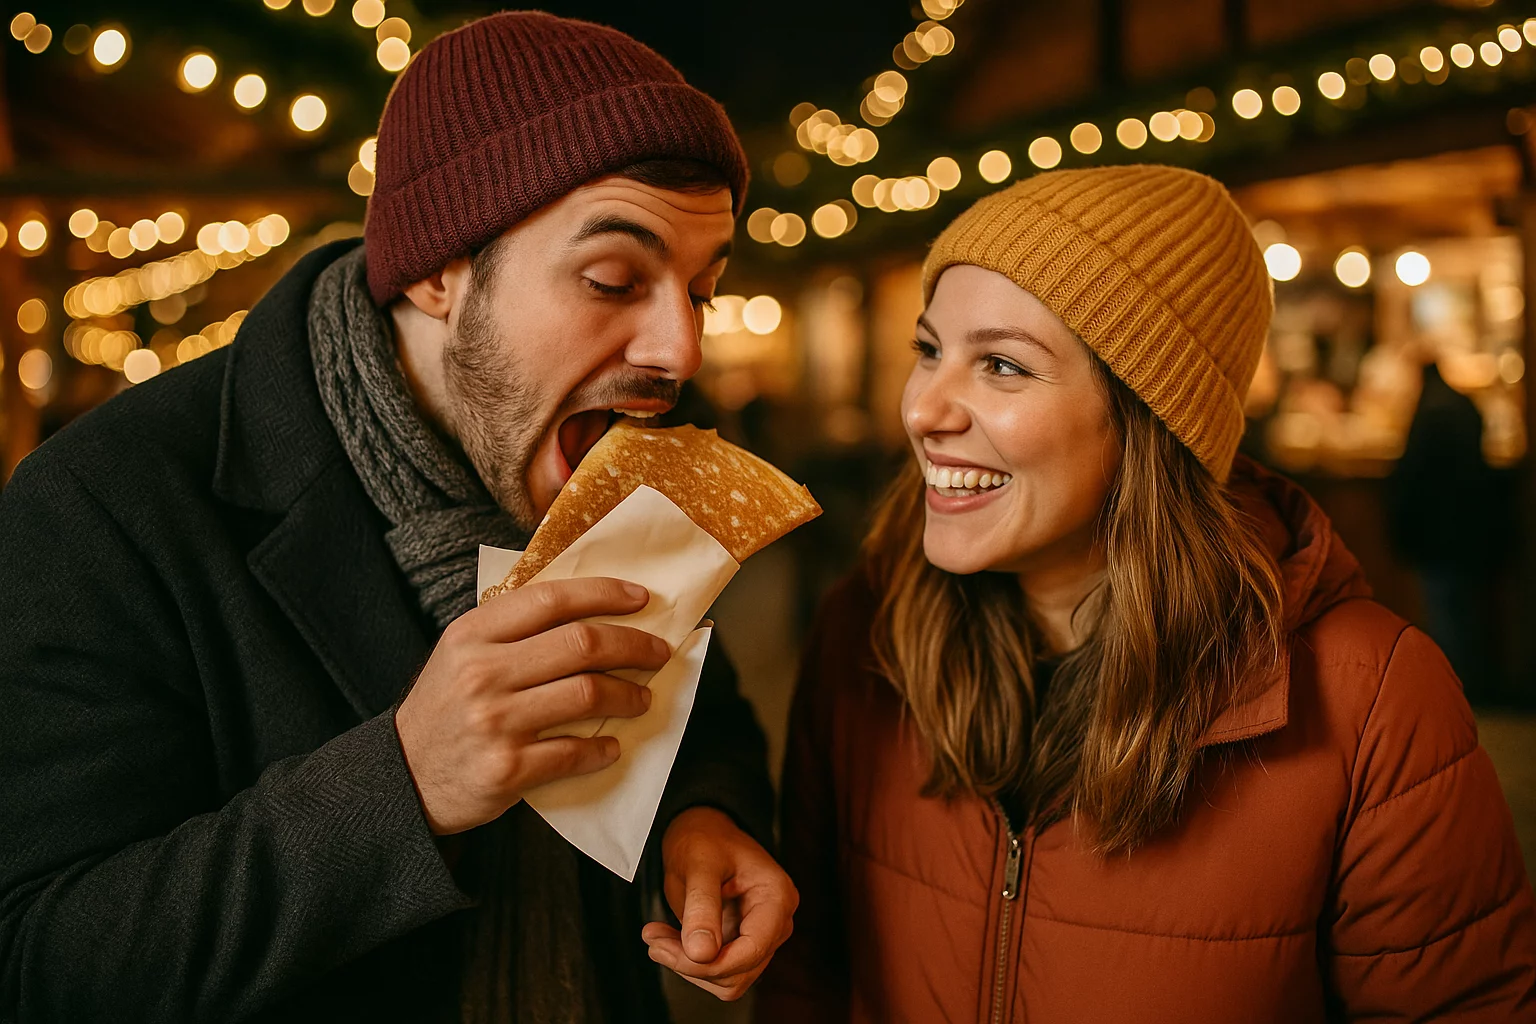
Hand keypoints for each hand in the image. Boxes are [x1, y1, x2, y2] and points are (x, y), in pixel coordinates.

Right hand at [394, 577, 668, 834]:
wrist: (402, 777)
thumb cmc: (446, 708)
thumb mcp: (462, 653)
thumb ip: (513, 629)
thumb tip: (591, 609)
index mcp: (473, 634)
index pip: (552, 599)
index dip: (605, 594)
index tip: (641, 598)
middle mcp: (483, 673)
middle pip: (582, 644)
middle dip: (633, 645)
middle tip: (657, 652)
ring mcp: (496, 721)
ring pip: (588, 694)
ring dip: (628, 695)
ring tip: (641, 698)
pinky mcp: (507, 769)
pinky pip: (574, 752)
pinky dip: (603, 748)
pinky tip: (612, 745)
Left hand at [641, 807, 797, 1001]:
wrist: (701, 833)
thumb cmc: (705, 838)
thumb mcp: (699, 864)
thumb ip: (701, 907)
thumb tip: (701, 953)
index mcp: (777, 898)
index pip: (753, 949)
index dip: (712, 961)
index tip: (671, 950)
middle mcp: (777, 922)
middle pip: (740, 970)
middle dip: (693, 963)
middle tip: (654, 939)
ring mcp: (761, 936)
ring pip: (729, 979)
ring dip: (688, 966)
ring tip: (657, 937)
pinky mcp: (741, 945)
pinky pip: (719, 972)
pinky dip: (690, 963)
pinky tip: (669, 941)